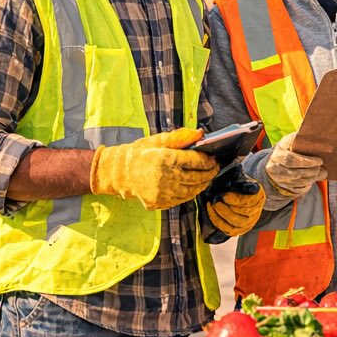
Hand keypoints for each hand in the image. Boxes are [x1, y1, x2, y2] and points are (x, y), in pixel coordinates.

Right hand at [89, 128, 218, 209]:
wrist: (121, 173)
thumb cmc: (140, 153)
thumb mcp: (158, 140)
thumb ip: (180, 136)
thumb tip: (200, 134)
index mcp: (165, 159)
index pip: (196, 161)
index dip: (208, 160)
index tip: (214, 158)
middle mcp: (165, 178)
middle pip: (197, 177)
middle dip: (210, 172)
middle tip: (215, 167)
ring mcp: (163, 193)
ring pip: (192, 190)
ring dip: (203, 184)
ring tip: (207, 176)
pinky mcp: (160, 203)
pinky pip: (182, 199)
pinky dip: (191, 192)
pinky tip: (194, 185)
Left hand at [203, 164, 265, 235]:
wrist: (237, 193)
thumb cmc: (237, 184)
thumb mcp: (239, 178)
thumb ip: (239, 178)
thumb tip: (237, 172)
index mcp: (258, 197)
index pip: (248, 202)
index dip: (235, 200)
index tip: (224, 195)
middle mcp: (256, 211)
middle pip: (243, 215)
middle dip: (227, 209)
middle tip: (215, 201)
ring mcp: (249, 222)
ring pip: (236, 224)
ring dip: (222, 216)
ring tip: (213, 206)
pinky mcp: (240, 230)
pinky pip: (230, 230)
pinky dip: (219, 222)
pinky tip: (212, 213)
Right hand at [262, 131, 326, 199]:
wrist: (272, 161)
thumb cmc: (286, 148)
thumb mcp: (290, 141)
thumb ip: (300, 139)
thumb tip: (318, 139)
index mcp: (278, 151)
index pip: (291, 158)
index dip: (307, 161)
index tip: (320, 161)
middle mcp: (274, 165)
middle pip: (294, 172)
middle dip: (310, 171)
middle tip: (321, 169)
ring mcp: (276, 177)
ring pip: (296, 181)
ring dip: (310, 178)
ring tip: (320, 173)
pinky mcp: (281, 184)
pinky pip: (295, 187)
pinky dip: (306, 184)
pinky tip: (313, 179)